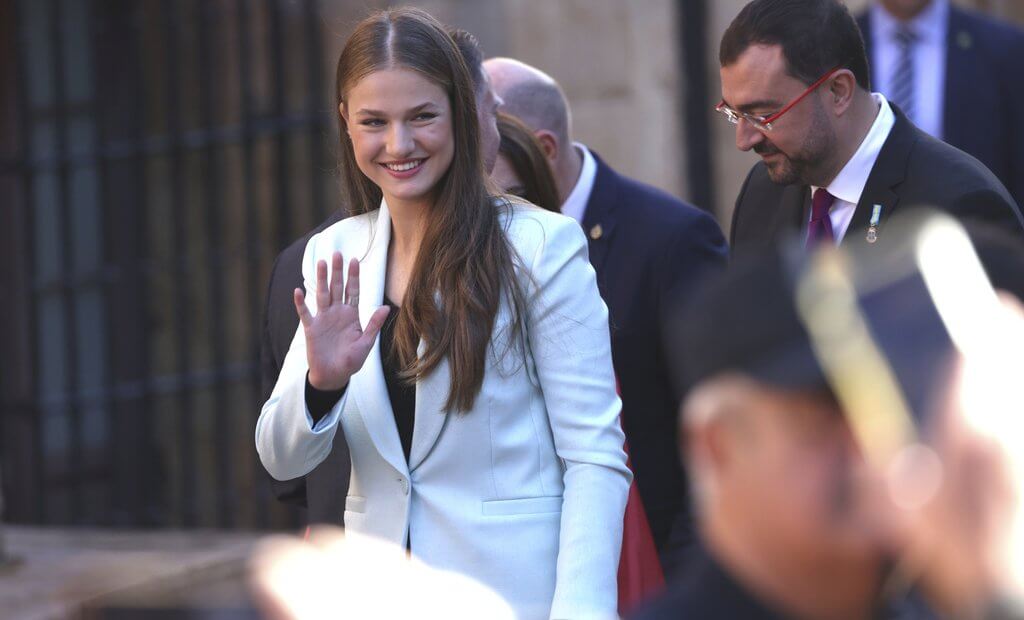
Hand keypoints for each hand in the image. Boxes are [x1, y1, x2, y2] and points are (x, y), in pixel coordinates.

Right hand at [294, 251, 389, 390]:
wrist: (334, 376)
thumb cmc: (351, 361)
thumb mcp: (366, 343)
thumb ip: (374, 325)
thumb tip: (386, 307)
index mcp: (351, 315)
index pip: (353, 291)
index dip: (354, 276)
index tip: (355, 260)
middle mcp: (337, 313)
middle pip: (337, 288)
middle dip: (338, 271)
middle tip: (337, 253)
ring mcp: (323, 319)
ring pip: (322, 295)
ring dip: (322, 279)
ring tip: (321, 263)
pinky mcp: (311, 328)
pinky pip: (305, 313)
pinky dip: (301, 303)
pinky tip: (298, 291)